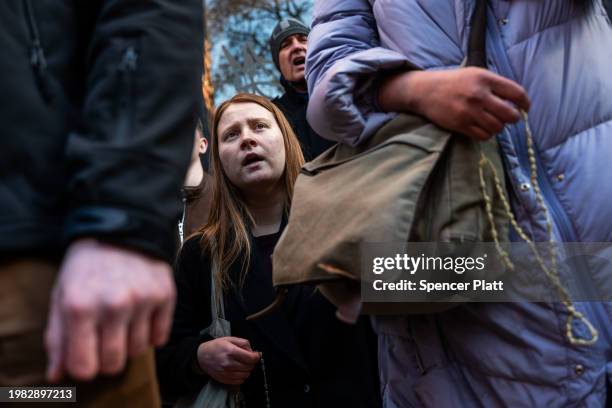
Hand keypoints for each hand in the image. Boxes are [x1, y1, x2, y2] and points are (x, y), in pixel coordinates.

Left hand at [45, 238, 175, 381]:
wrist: (120, 229)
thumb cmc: (86, 268)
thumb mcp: (62, 297)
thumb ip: (57, 338)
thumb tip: (57, 375)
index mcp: (80, 307)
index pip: (84, 366)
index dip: (84, 367)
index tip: (85, 356)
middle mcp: (114, 305)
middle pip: (113, 364)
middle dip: (107, 359)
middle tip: (105, 340)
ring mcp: (143, 300)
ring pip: (137, 351)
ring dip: (129, 343)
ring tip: (123, 322)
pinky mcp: (165, 295)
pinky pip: (160, 338)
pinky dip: (150, 334)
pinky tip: (142, 316)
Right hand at [197, 337, 260, 384]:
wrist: (201, 356)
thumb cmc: (216, 346)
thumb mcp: (229, 339)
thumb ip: (243, 343)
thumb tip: (253, 351)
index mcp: (230, 351)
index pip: (250, 358)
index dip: (256, 356)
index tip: (257, 355)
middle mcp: (228, 363)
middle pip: (249, 367)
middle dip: (251, 362)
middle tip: (248, 358)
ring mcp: (226, 373)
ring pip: (246, 375)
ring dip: (247, 369)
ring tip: (242, 364)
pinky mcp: (224, 379)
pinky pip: (240, 381)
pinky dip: (242, 376)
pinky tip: (238, 370)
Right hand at [378, 67, 530, 139]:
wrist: (426, 91)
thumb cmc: (454, 82)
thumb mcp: (476, 74)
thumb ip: (495, 85)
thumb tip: (516, 102)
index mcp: (485, 79)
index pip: (516, 93)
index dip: (525, 103)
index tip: (525, 108)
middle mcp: (479, 95)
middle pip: (509, 114)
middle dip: (513, 118)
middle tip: (509, 118)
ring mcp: (469, 111)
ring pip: (497, 127)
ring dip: (498, 127)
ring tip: (492, 122)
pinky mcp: (461, 124)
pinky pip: (483, 135)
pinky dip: (487, 134)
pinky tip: (482, 128)